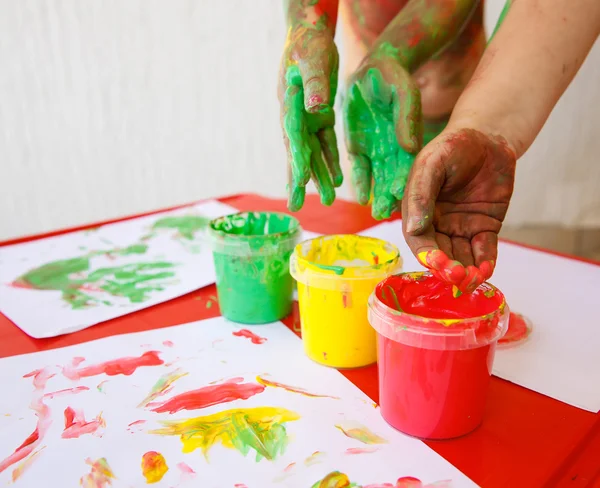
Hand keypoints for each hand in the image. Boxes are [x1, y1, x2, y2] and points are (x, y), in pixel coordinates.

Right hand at [278, 25, 341, 211]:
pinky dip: (331, 160)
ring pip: (313, 153)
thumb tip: (316, 109)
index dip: (296, 160)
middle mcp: (296, 117)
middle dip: (298, 180)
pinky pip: (326, 143)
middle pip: (297, 153)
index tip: (299, 182)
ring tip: (329, 200)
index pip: (293, 137)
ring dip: (319, 176)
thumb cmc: (308, 43)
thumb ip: (314, 84)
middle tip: (296, 206)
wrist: (309, 35)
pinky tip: (338, 179)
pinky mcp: (319, 117)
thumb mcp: (312, 60)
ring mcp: (307, 119)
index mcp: (290, 105)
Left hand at [343, 52, 421, 219]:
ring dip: (378, 194)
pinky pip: (359, 169)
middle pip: (395, 176)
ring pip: (378, 178)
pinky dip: (361, 182)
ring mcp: (376, 151)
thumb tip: (410, 147)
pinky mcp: (358, 149)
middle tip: (388, 212)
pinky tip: (362, 198)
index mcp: (409, 136)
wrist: (369, 70)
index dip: (406, 178)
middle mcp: (394, 149)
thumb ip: (406, 116)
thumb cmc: (391, 76)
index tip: (402, 194)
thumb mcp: (402, 91)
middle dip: (392, 195)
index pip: (410, 162)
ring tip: (377, 212)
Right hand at [402, 127, 516, 292]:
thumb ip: (421, 193)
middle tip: (458, 276)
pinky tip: (486, 270)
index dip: (427, 254)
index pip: (419, 239)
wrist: (488, 136)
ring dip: (466, 272)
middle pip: (440, 253)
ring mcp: (461, 227)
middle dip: (447, 268)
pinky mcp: (484, 227)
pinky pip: (484, 250)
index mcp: (418, 210)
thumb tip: (414, 228)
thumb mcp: (433, 162)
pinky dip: (485, 263)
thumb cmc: (454, 145)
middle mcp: (437, 223)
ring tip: (473, 279)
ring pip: (461, 257)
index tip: (438, 262)